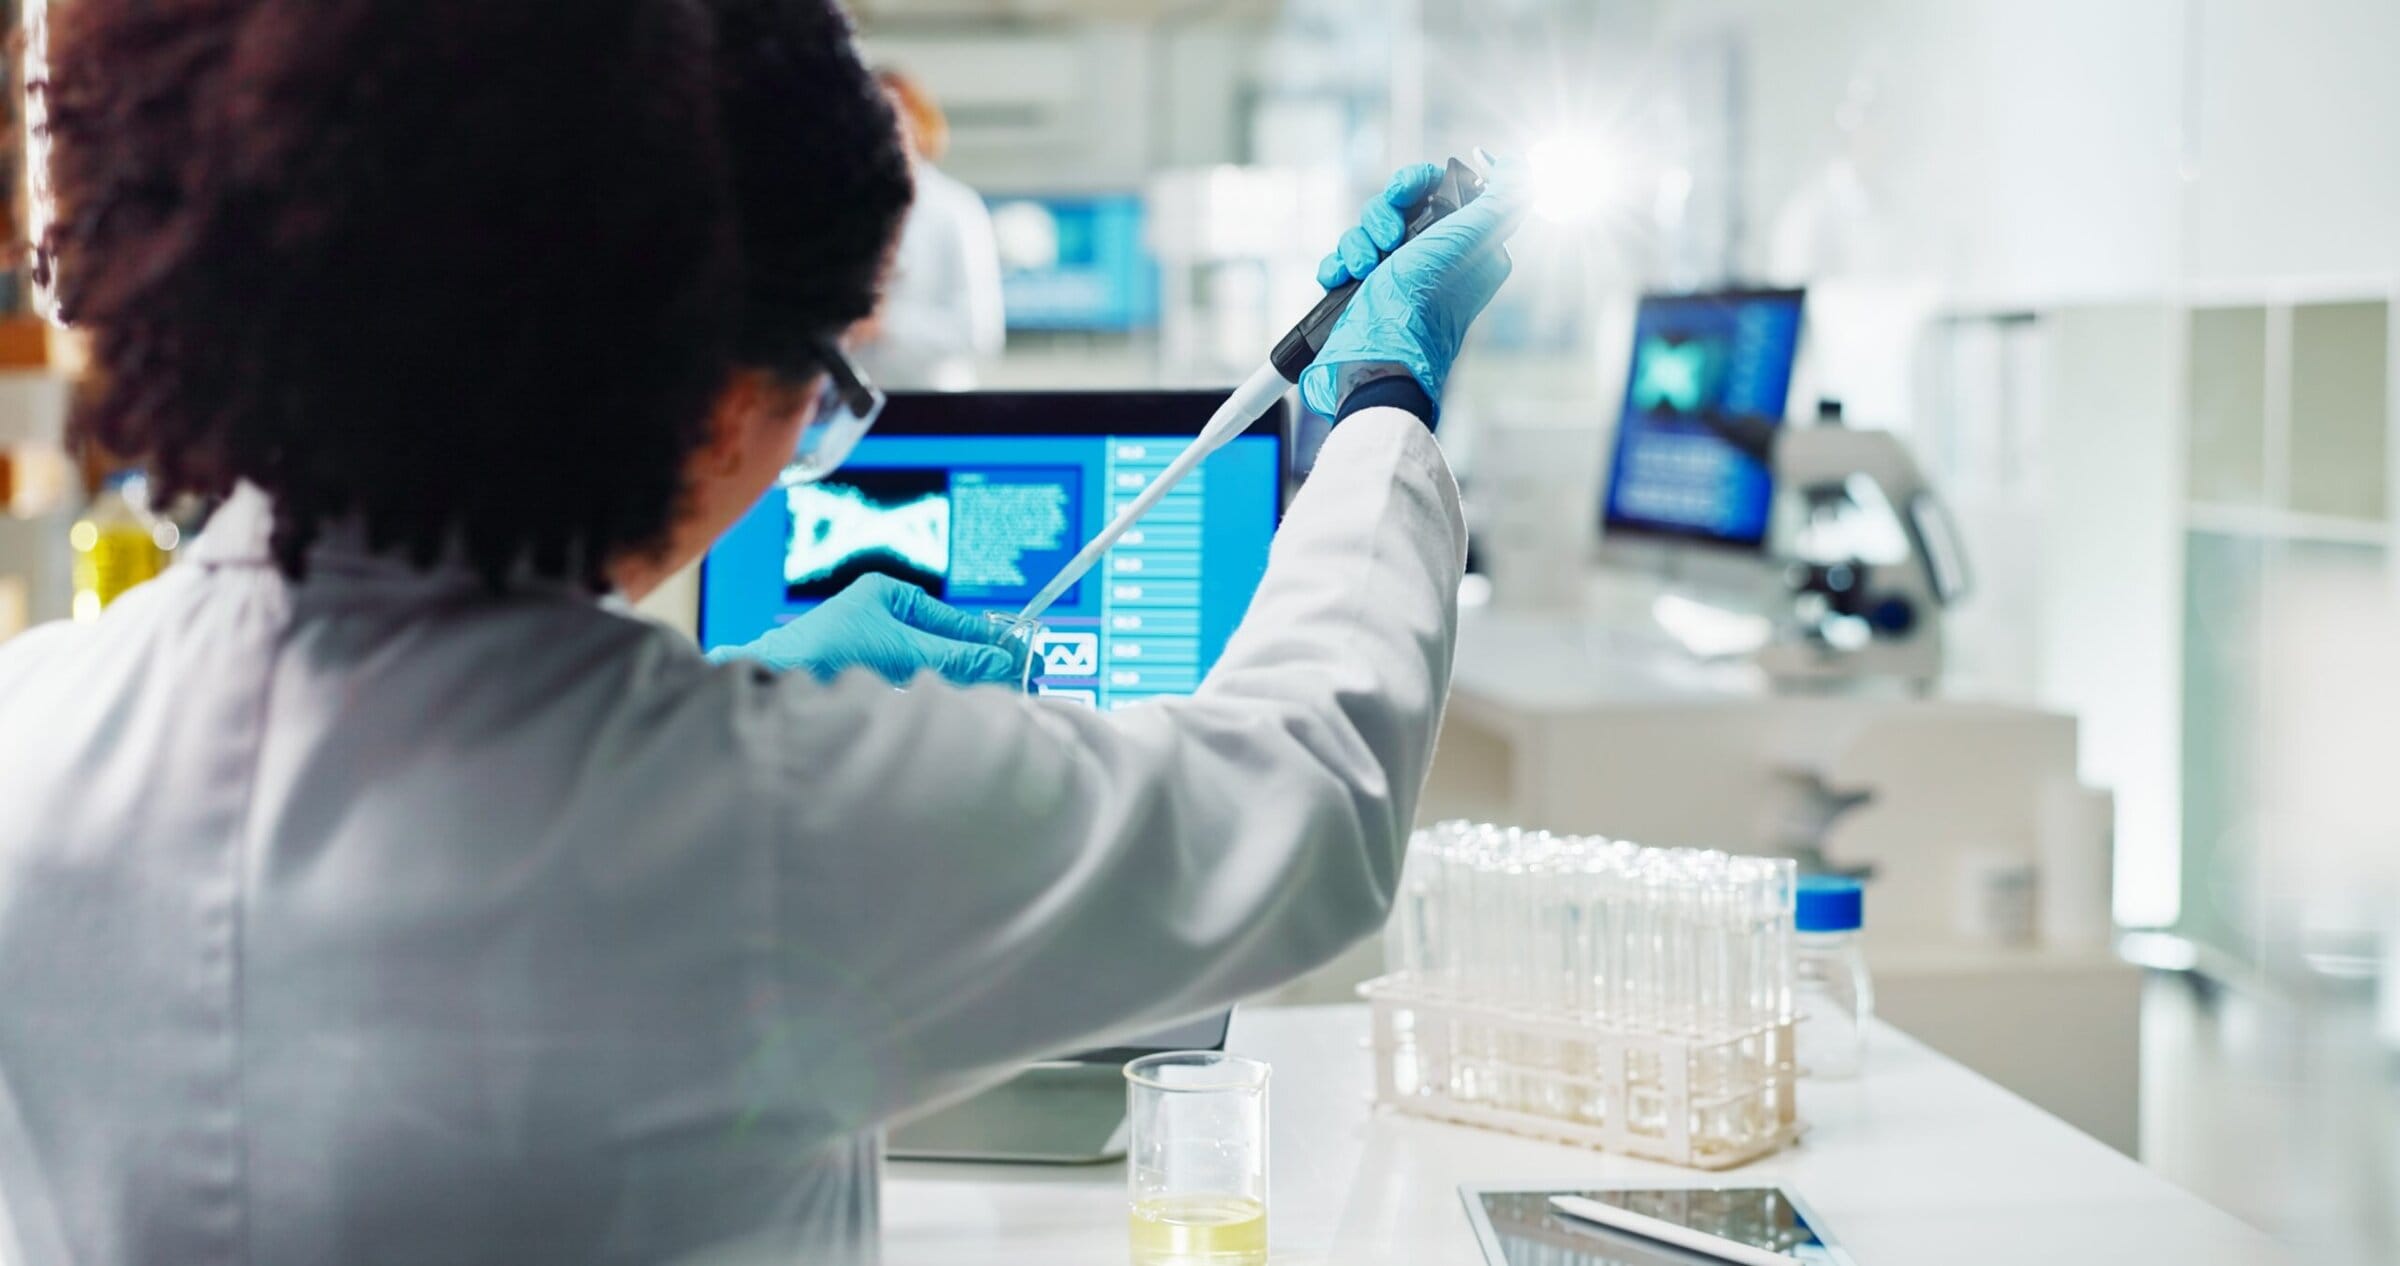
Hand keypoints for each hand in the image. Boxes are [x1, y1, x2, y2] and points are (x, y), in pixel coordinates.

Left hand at [707, 574, 1023, 687]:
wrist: (767, 685)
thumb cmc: (827, 655)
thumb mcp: (903, 651)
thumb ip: (957, 658)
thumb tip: (1008, 662)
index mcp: (889, 595)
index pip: (955, 621)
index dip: (991, 643)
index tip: (1025, 664)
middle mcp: (879, 618)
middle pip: (944, 646)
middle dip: (975, 668)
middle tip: (1013, 689)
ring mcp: (868, 650)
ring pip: (927, 670)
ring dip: (950, 687)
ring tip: (983, 704)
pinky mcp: (857, 680)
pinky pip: (907, 688)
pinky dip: (926, 699)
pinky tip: (940, 714)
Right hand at [1300, 159, 1530, 418]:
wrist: (1382, 354)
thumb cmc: (1425, 299)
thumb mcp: (1474, 237)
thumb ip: (1504, 195)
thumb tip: (1515, 162)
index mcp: (1464, 242)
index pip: (1437, 188)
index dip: (1415, 182)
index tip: (1404, 191)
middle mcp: (1432, 258)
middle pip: (1396, 207)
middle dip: (1381, 216)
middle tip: (1388, 240)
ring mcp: (1396, 278)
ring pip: (1365, 232)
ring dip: (1357, 244)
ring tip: (1364, 270)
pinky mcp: (1364, 295)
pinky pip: (1343, 261)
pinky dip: (1338, 266)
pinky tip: (1342, 279)